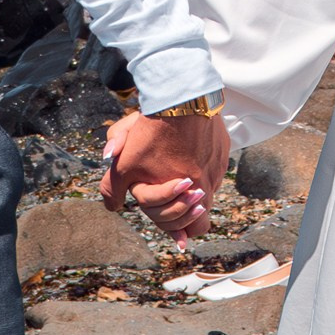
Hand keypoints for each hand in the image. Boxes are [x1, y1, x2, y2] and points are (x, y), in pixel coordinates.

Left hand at [100, 109, 229, 245]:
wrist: (181, 96)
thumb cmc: (152, 133)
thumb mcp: (123, 165)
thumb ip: (113, 190)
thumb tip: (112, 207)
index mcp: (189, 194)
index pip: (194, 229)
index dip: (183, 233)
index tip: (180, 238)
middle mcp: (209, 183)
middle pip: (202, 211)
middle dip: (186, 210)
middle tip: (172, 201)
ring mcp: (218, 164)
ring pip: (207, 185)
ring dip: (193, 185)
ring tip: (176, 174)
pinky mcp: (222, 147)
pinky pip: (212, 163)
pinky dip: (199, 162)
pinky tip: (184, 149)